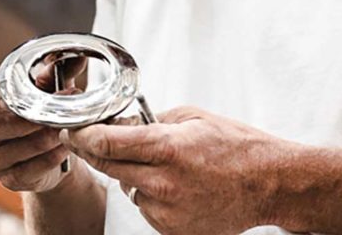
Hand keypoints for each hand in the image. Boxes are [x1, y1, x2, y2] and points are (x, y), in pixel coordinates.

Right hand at [0, 74, 72, 192]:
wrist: (46, 147)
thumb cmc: (37, 107)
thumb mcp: (43, 87)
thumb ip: (54, 73)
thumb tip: (78, 58)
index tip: (21, 99)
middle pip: (2, 128)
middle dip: (36, 118)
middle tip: (63, 110)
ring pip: (19, 149)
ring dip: (47, 138)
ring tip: (69, 128)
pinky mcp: (7, 180)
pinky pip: (31, 170)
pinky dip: (51, 158)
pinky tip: (65, 147)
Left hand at [62, 106, 284, 234]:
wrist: (268, 184)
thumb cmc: (237, 146)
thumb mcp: (193, 117)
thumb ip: (152, 119)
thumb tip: (121, 124)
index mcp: (168, 148)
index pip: (107, 143)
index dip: (83, 135)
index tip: (73, 129)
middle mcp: (164, 183)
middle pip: (108, 167)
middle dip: (95, 150)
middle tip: (90, 138)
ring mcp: (167, 212)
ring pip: (128, 187)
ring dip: (131, 173)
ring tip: (164, 163)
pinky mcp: (172, 231)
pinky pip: (146, 207)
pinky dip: (151, 193)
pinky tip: (176, 184)